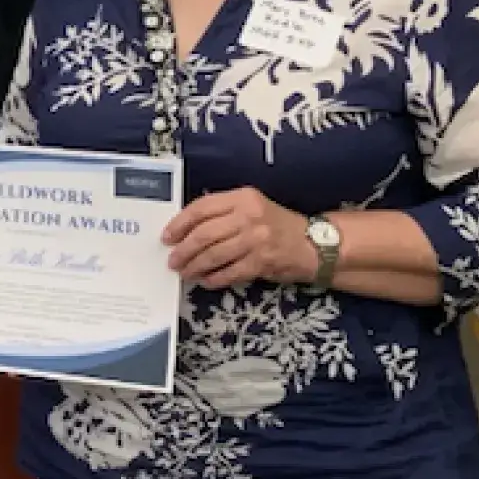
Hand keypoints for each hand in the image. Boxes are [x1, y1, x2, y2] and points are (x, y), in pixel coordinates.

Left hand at [163, 188, 315, 288]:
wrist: (312, 244)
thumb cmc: (275, 225)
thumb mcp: (251, 207)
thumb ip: (222, 212)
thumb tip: (185, 229)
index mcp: (242, 198)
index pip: (201, 208)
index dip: (179, 223)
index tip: (167, 236)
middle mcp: (249, 216)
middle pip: (204, 234)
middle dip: (183, 249)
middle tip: (173, 259)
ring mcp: (256, 240)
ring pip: (214, 255)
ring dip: (195, 266)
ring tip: (185, 272)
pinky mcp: (262, 262)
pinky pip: (230, 272)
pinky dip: (214, 278)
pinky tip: (205, 281)